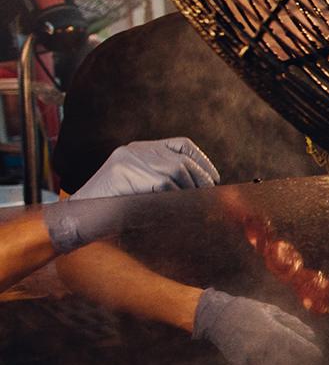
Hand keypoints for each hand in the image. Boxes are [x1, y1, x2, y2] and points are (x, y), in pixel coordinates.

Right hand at [75, 138, 218, 199]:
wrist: (78, 220)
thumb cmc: (113, 211)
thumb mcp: (144, 190)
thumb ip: (167, 182)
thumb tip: (205, 187)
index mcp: (139, 149)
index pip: (181, 144)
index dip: (202, 161)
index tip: (214, 179)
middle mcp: (135, 150)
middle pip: (182, 159)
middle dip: (200, 179)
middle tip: (206, 197)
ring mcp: (128, 159)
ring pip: (176, 170)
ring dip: (187, 190)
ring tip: (187, 205)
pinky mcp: (125, 173)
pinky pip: (163, 183)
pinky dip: (173, 197)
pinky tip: (171, 207)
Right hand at [193, 289, 322, 364]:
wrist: (219, 316)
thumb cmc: (249, 310)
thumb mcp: (272, 311)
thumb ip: (292, 322)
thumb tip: (312, 335)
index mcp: (274, 331)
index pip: (297, 345)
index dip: (309, 351)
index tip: (317, 355)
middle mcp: (265, 345)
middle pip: (289, 360)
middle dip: (300, 364)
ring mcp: (253, 356)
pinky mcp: (242, 364)